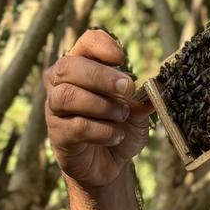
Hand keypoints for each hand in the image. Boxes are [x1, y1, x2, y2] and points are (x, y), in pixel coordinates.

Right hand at [44, 28, 152, 187]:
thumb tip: (153, 88)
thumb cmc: (120, 129)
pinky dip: (102, 131)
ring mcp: (55, 109)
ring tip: (121, 116)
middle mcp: (61, 83)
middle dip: (101, 76)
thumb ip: (142, 98)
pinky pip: (76, 126)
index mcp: (82, 67)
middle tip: (128, 89)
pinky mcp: (58, 135)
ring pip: (67, 96)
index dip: (101, 45)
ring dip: (101, 105)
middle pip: (69, 66)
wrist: (111, 166)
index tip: (122, 58)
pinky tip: (116, 136)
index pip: (84, 42)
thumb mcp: (137, 111)